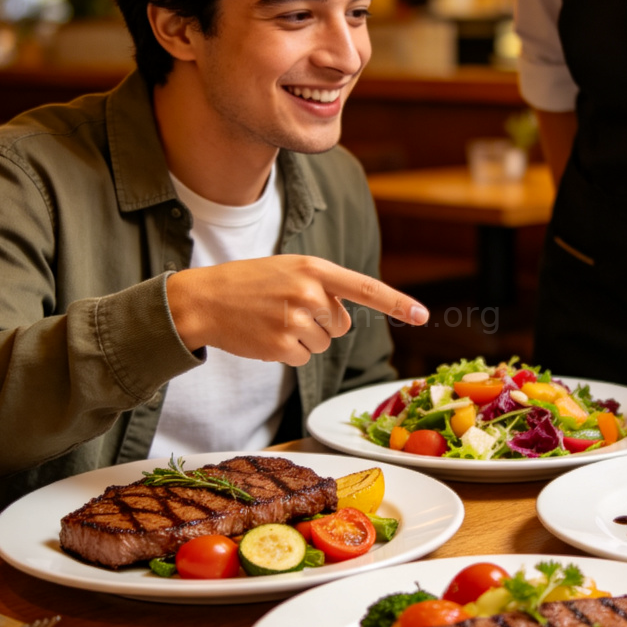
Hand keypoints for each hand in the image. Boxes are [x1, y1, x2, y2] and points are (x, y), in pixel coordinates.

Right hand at [166, 255, 428, 365]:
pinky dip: (288, 353)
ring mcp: (296, 321)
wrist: (203, 300)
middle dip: (322, 323)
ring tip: (273, 321)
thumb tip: (346, 313)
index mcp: (314, 268)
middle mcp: (309, 293)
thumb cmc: (248, 284)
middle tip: (287, 310)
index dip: (397, 303)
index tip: (423, 316)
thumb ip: (321, 284)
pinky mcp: (283, 346)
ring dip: (303, 338)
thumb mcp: (287, 269)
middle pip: (342, 324)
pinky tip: (266, 336)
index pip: (365, 288)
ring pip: (324, 344)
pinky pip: (304, 358)